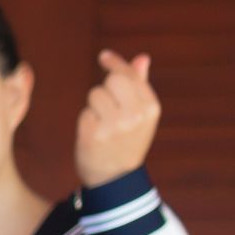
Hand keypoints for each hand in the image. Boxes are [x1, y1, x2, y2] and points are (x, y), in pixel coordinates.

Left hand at [74, 50, 158, 188]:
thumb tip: (142, 57)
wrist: (115, 178)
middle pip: (112, 80)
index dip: (115, 63)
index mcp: (150, 107)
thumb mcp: (142, 115)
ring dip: (94, 106)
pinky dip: (86, 121)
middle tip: (108, 107)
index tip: (103, 56)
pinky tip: (94, 135)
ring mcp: (114, 125)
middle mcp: (135, 115)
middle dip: (105, 89)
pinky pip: (85, 113)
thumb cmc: (127, 141)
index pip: (130, 74)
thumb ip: (140, 85)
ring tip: (103, 124)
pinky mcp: (94, 134)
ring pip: (95, 94)